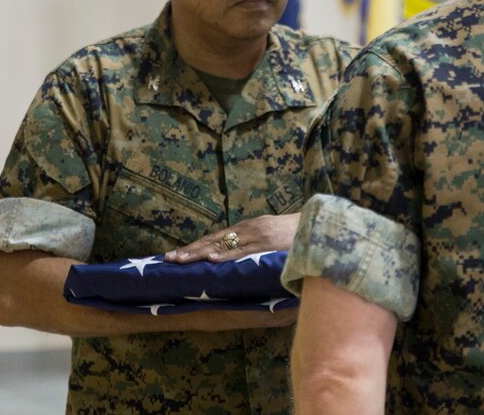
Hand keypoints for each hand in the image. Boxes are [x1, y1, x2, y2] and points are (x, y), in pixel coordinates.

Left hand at [165, 213, 300, 263]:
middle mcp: (246, 230)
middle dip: (189, 250)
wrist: (315, 223)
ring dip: (199, 253)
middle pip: (212, 241)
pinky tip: (211, 259)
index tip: (176, 254)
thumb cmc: (294, 235)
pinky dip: (226, 255)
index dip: (195, 246)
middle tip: (168, 258)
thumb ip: (253, 245)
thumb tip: (237, 256)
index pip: (215, 238)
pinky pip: (242, 251)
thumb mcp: (269, 237)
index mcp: (246, 228)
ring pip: (222, 246)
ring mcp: (255, 236)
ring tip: (180, 260)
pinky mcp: (265, 243)